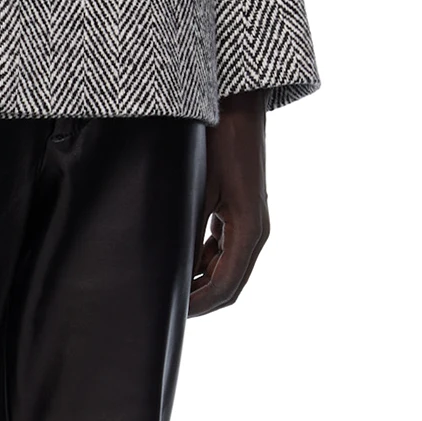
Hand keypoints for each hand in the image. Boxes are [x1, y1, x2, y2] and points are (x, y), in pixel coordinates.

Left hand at [188, 88, 269, 314]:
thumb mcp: (199, 188)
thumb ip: (188, 229)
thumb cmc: (220, 142)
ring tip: (169, 283)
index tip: (172, 314)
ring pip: (227, 267)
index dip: (198, 305)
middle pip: (229, 283)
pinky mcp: (241, 210)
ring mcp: (250, 221)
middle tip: (167, 305)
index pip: (224, 286)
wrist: (237, 106)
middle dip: (200, 299)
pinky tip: (182, 255)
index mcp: (249, 231)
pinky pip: (225, 247)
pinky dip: (205, 258)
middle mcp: (255, 232)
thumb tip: (170, 263)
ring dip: (202, 279)